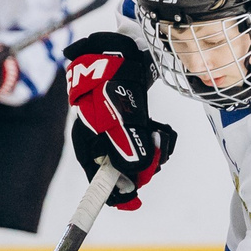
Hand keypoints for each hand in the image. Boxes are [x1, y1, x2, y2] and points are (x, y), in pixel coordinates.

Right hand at [67, 33, 176, 208]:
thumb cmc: (112, 81)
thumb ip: (128, 149)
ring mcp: (117, 129)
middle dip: (144, 165)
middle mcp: (101, 139)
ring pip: (139, 154)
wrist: (119, 48)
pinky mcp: (133, 120)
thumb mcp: (119, 119)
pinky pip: (147, 139)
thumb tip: (135, 177)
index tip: (133, 202)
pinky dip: (158, 136)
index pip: (98, 179)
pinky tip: (163, 128)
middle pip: (124, 168)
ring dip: (155, 149)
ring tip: (161, 134)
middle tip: (158, 156)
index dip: (115, 194)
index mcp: (87, 142)